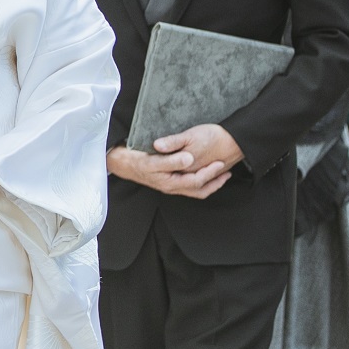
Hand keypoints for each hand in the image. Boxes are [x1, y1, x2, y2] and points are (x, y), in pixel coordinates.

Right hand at [108, 123, 242, 200]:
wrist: (121, 163)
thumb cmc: (136, 160)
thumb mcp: (153, 160)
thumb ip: (172, 160)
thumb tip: (190, 159)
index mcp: (171, 183)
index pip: (197, 182)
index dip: (210, 173)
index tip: (221, 163)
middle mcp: (172, 187)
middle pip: (199, 189)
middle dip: (215, 181)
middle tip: (228, 170)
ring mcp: (170, 185)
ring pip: (195, 189)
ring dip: (210, 183)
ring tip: (222, 174)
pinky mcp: (168, 181)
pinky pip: (189, 185)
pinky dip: (200, 181)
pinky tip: (203, 172)